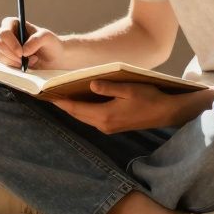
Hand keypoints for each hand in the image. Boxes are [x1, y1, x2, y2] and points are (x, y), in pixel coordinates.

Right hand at [0, 18, 65, 69]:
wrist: (55, 59)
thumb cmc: (51, 44)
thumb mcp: (47, 37)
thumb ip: (36, 40)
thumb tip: (23, 50)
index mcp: (14, 24)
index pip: (5, 31)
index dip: (11, 42)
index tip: (21, 53)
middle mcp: (7, 34)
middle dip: (12, 54)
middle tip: (25, 60)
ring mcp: (6, 47)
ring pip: (0, 54)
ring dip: (15, 61)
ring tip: (31, 60)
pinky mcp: (7, 58)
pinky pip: (4, 63)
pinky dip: (15, 66)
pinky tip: (26, 64)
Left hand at [52, 80, 183, 133]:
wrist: (166, 113)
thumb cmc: (149, 98)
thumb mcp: (129, 89)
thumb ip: (109, 87)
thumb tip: (91, 85)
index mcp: (105, 115)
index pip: (76, 109)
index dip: (61, 102)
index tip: (48, 96)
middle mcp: (104, 125)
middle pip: (77, 115)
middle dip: (64, 105)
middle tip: (50, 95)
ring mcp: (109, 127)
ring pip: (84, 118)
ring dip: (73, 109)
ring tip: (61, 97)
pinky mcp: (113, 126)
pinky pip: (92, 119)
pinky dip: (83, 111)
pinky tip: (80, 102)